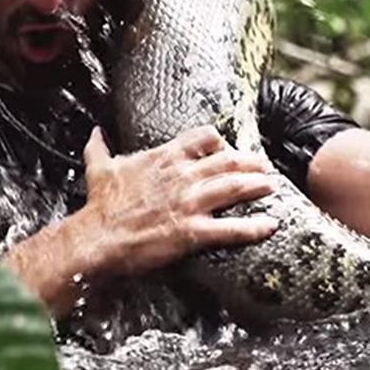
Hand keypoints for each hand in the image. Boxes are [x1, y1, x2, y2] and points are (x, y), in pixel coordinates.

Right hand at [80, 125, 277, 275]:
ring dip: (258, 186)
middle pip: (229, 161)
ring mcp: (191, 203)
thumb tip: (96, 133)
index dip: (222, 142)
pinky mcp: (193, 231)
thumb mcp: (100, 168)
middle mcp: (183, 176)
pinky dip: (254, 227)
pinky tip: (270, 225)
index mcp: (165, 158)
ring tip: (273, 186)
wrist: (98, 236)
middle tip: (265, 166)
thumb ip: (100, 148)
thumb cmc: (101, 205)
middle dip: (251, 162)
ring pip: (235, 187)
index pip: (204, 138)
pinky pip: (231, 228)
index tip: (229, 149)